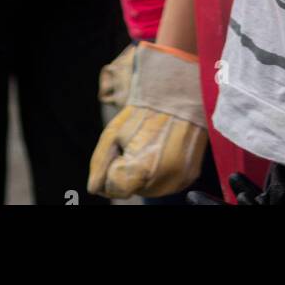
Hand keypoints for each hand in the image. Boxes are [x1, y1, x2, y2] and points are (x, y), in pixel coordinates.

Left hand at [87, 41, 206, 198]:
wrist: (181, 94)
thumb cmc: (145, 111)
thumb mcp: (114, 131)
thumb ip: (100, 163)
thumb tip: (94, 188)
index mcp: (143, 169)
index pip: (113, 188)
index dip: (112, 167)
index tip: (123, 147)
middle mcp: (164, 182)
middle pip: (132, 190)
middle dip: (129, 171)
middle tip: (139, 142)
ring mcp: (180, 181)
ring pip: (148, 188)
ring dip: (144, 173)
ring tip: (153, 144)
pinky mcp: (190, 177)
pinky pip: (166, 183)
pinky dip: (160, 171)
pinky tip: (164, 149)